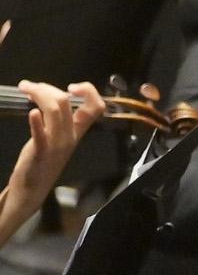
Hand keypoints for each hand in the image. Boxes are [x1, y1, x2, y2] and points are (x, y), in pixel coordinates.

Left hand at [1, 80, 101, 237]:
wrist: (33, 189)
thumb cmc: (42, 162)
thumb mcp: (57, 140)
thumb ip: (58, 121)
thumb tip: (52, 98)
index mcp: (77, 132)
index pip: (95, 108)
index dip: (89, 91)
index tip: (72, 86)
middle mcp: (70, 136)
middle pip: (66, 103)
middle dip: (47, 88)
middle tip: (30, 85)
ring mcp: (57, 144)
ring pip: (55, 111)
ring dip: (39, 94)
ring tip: (25, 89)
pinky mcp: (41, 152)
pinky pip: (42, 135)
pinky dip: (37, 121)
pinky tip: (31, 112)